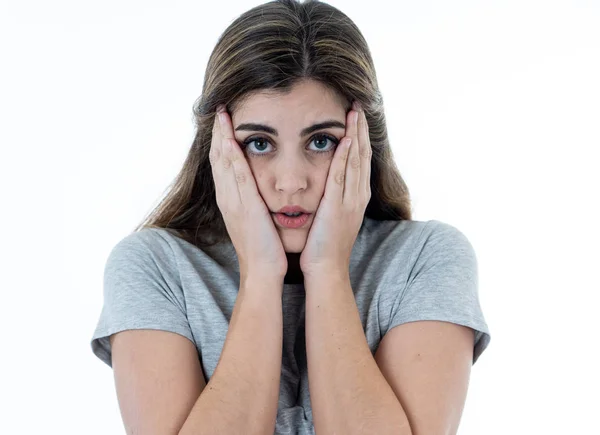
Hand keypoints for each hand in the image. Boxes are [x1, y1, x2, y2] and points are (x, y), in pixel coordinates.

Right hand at [209, 104, 287, 281]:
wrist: (263, 270)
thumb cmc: (263, 246)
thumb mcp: (255, 218)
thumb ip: (253, 200)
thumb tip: (256, 187)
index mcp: (231, 200)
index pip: (223, 164)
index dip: (221, 141)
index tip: (224, 120)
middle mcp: (228, 198)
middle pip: (218, 158)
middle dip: (218, 132)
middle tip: (219, 108)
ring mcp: (234, 202)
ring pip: (224, 163)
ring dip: (222, 137)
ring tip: (222, 115)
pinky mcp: (245, 207)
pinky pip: (237, 177)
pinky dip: (233, 157)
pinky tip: (232, 140)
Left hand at [299, 101, 371, 277]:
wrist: (326, 267)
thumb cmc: (324, 244)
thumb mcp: (332, 215)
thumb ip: (333, 196)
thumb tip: (329, 182)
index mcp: (356, 196)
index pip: (360, 159)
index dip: (360, 136)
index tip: (356, 116)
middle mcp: (358, 195)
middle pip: (362, 155)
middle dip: (361, 129)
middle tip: (358, 104)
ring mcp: (351, 200)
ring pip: (356, 161)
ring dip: (356, 135)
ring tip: (355, 112)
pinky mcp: (338, 206)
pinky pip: (342, 176)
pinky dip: (346, 156)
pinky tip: (346, 139)